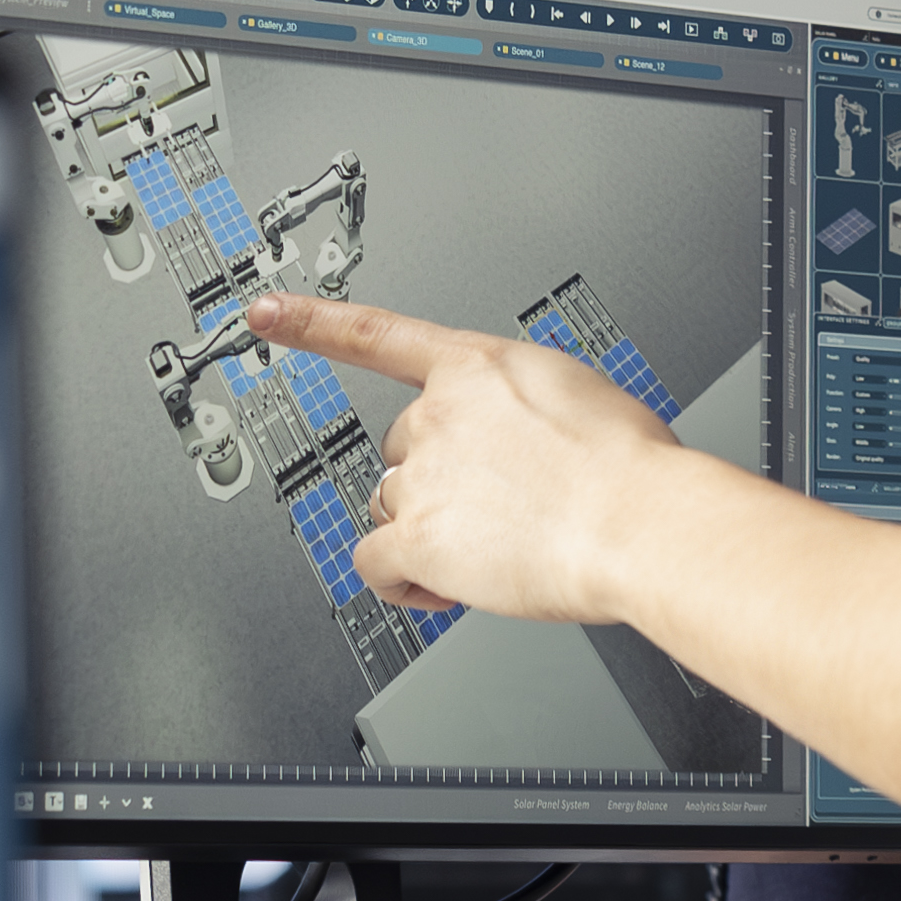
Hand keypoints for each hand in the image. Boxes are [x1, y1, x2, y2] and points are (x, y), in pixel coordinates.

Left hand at [248, 291, 679, 623]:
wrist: (637, 519)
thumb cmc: (630, 468)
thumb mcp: (581, 395)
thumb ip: (528, 404)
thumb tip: (525, 436)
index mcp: (480, 366)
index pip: (376, 335)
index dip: (311, 323)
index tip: (264, 313)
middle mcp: (440, 413)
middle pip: (400, 449)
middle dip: (435, 480)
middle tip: (494, 508)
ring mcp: (422, 475)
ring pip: (391, 507)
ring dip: (428, 532)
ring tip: (492, 550)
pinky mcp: (416, 538)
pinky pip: (377, 566)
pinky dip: (405, 583)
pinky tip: (445, 586)